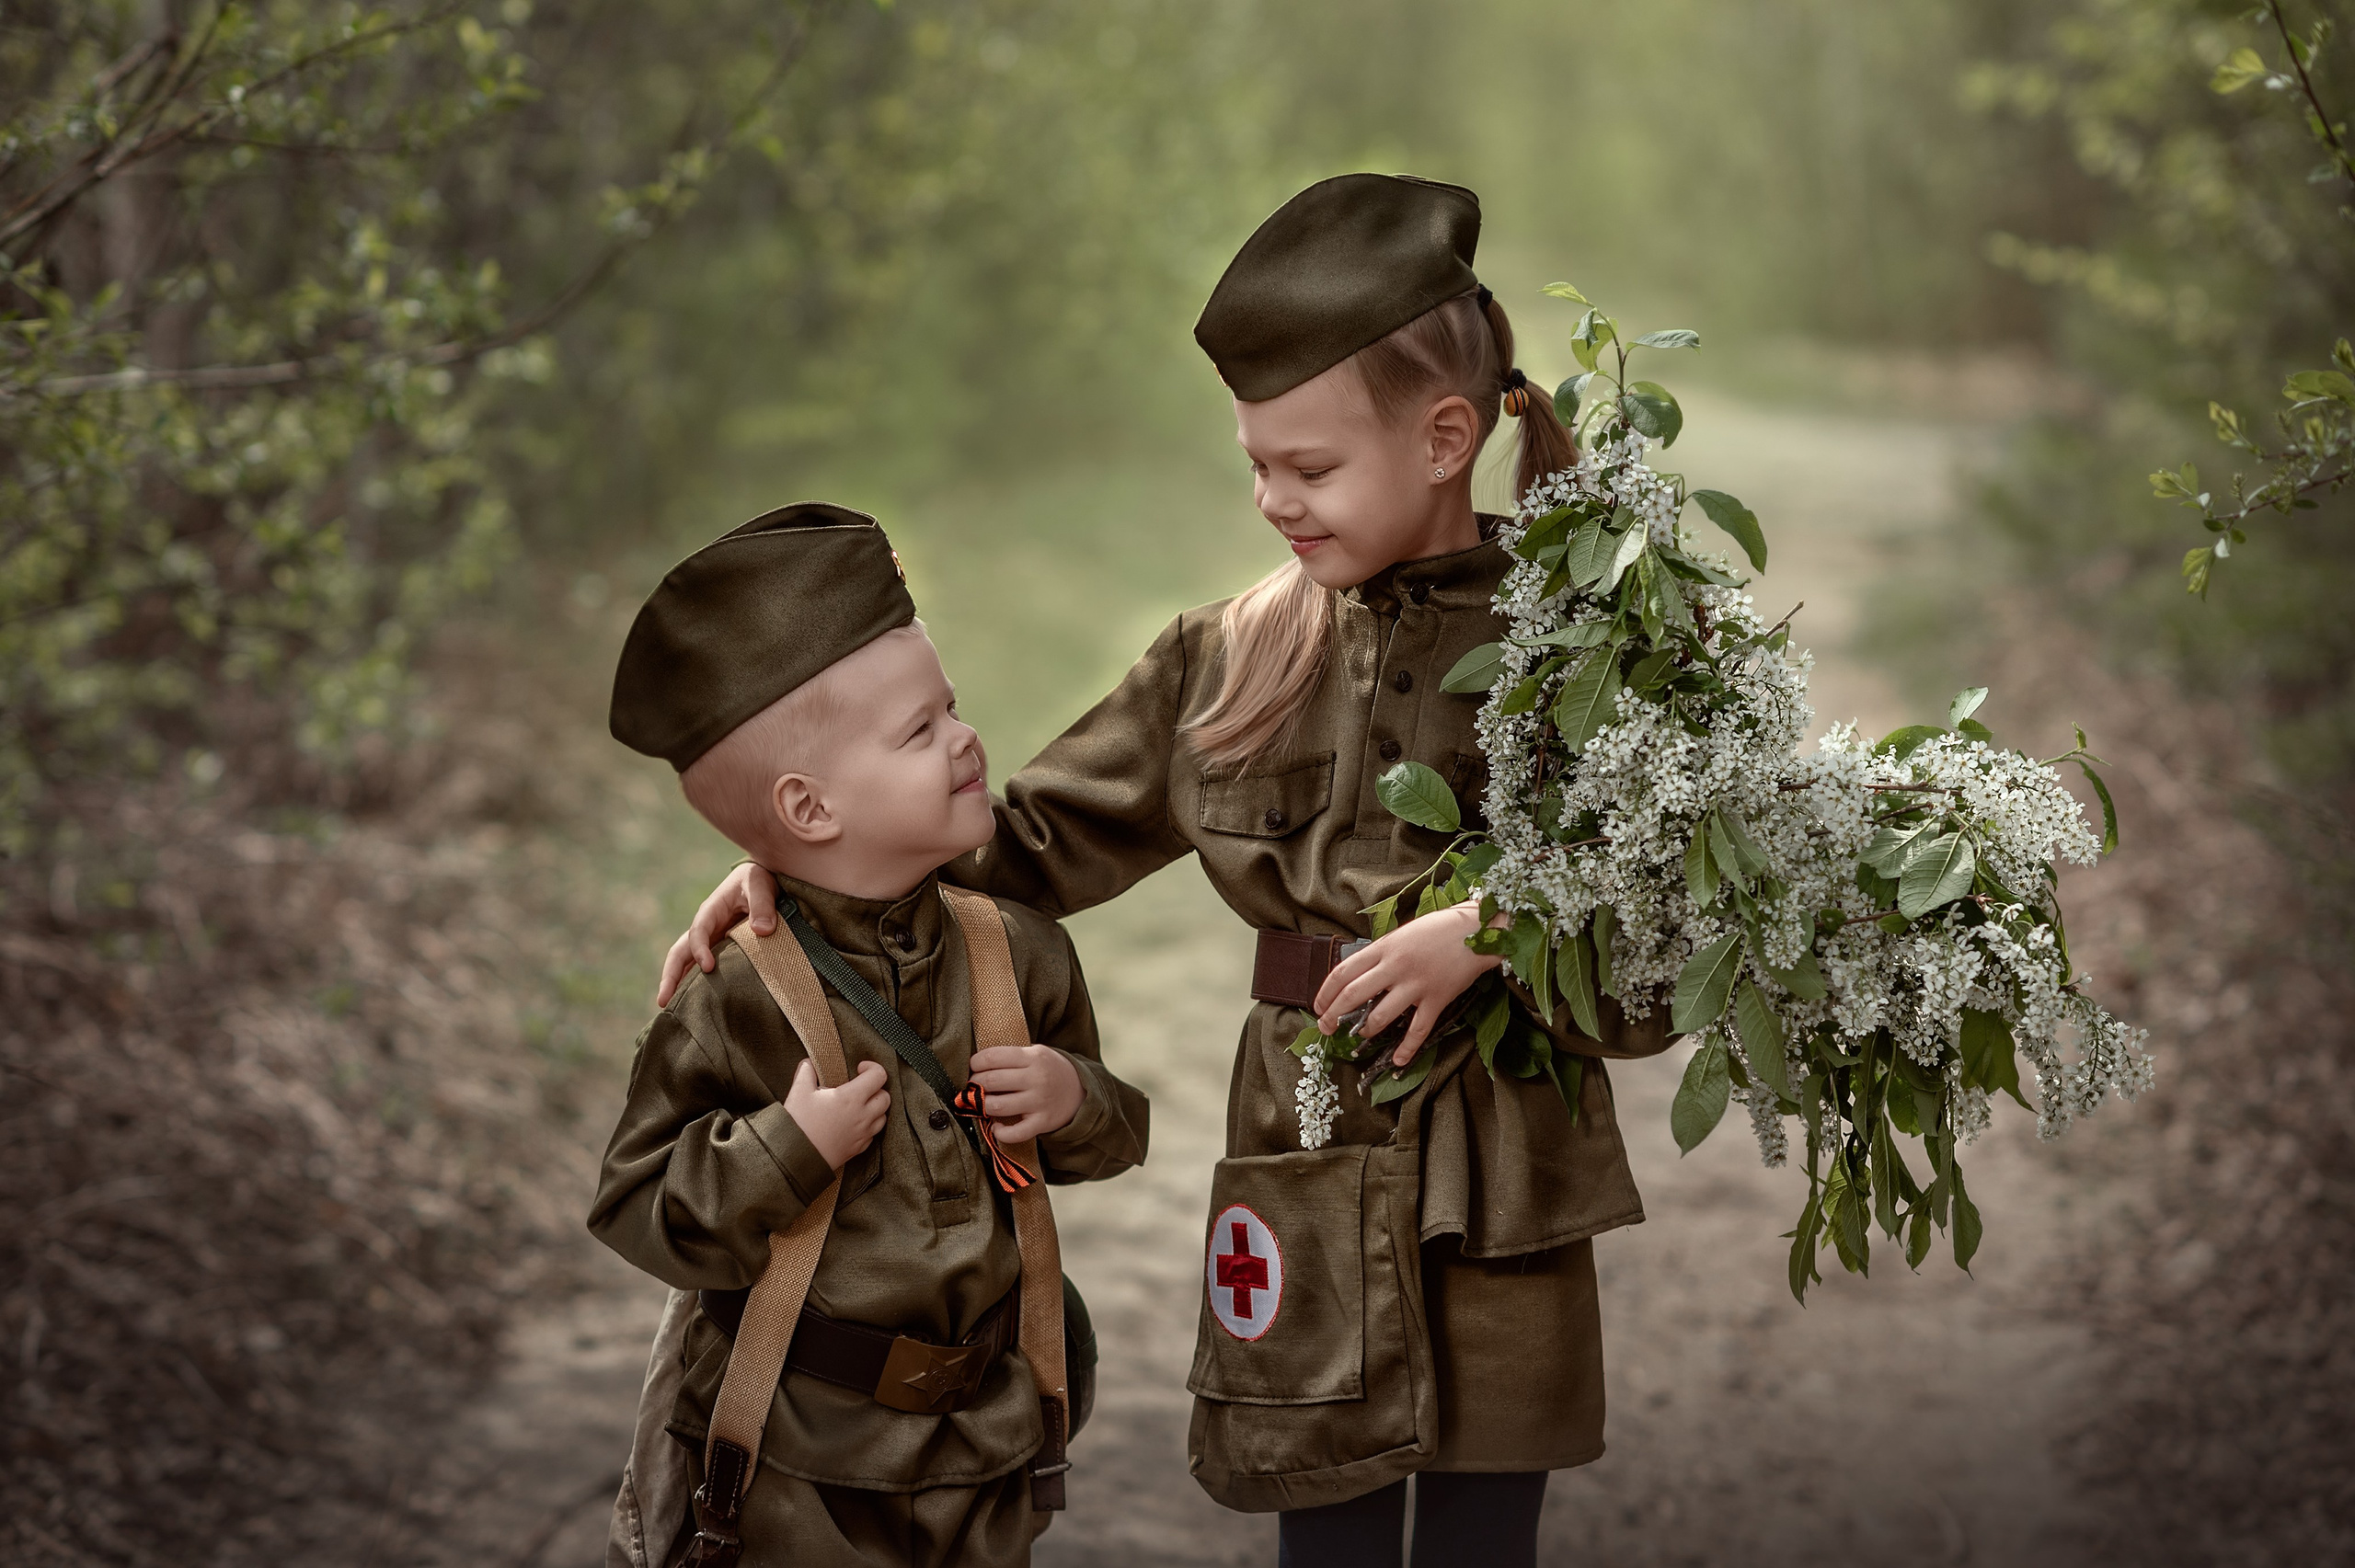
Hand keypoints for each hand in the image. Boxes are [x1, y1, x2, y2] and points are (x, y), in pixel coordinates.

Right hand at [656, 861, 780, 1006]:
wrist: (757, 882)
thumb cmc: (757, 880)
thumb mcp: (760, 885)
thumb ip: (762, 905)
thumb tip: (763, 931)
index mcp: (711, 911)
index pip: (699, 931)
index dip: (700, 949)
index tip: (708, 967)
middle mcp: (704, 928)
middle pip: (680, 952)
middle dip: (671, 975)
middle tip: (663, 1001)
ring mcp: (708, 941)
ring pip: (685, 963)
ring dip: (676, 984)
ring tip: (669, 1010)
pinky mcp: (717, 950)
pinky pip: (699, 968)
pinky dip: (692, 984)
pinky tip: (692, 1004)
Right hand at [784, 1058, 889, 1169]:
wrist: (796, 1157)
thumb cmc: (799, 1124)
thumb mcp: (799, 1091)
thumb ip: (807, 1072)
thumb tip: (809, 1063)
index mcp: (852, 1098)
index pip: (878, 1076)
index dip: (872, 1067)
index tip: (859, 1068)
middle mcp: (863, 1116)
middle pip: (885, 1097)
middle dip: (876, 1088)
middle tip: (860, 1087)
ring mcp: (863, 1134)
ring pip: (883, 1117)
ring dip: (875, 1108)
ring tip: (858, 1105)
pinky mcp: (859, 1149)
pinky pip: (873, 1134)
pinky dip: (869, 1125)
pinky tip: (854, 1122)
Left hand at [967, 1044, 1082, 1143]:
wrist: (1080, 1091)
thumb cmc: (1049, 1070)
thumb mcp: (1036, 1053)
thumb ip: (1012, 1056)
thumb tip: (977, 1065)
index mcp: (1034, 1057)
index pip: (993, 1057)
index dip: (976, 1062)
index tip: (973, 1066)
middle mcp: (1037, 1078)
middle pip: (992, 1080)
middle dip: (975, 1084)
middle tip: (974, 1085)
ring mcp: (1040, 1102)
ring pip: (998, 1106)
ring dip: (982, 1106)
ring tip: (981, 1103)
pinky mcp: (1043, 1122)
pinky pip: (1016, 1133)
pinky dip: (1001, 1133)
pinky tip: (996, 1127)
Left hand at [1313, 903, 1501, 1065]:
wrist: (1478, 930)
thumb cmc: (1438, 929)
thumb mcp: (1402, 934)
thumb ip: (1381, 954)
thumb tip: (1359, 975)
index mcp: (1383, 947)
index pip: (1342, 972)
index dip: (1324, 992)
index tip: (1317, 1006)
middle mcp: (1395, 966)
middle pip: (1352, 995)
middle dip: (1333, 1015)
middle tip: (1325, 1028)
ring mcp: (1416, 985)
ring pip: (1380, 1016)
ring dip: (1365, 1030)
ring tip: (1359, 1035)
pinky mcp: (1437, 999)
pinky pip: (1417, 1030)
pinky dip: (1406, 1049)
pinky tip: (1398, 1061)